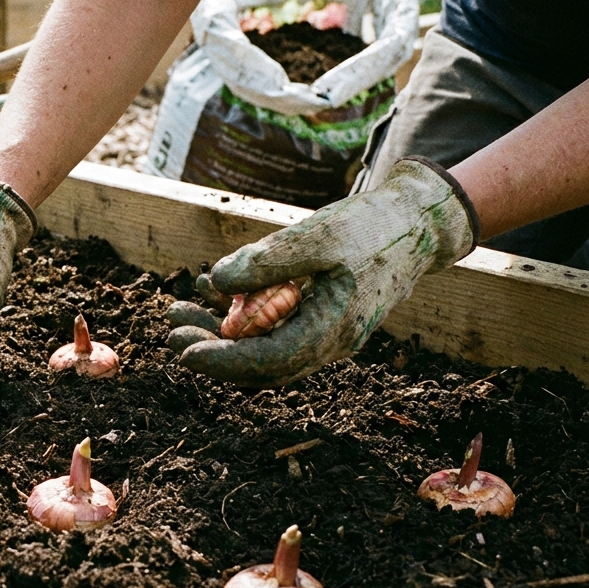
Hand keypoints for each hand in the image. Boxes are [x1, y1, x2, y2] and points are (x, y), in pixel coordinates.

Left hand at [166, 157, 478, 386]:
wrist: (417, 223)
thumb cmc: (372, 227)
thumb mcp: (319, 235)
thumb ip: (268, 260)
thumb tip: (216, 281)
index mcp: (333, 328)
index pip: (268, 361)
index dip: (222, 360)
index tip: (184, 350)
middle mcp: (329, 342)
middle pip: (260, 364)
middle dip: (212, 349)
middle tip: (171, 328)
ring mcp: (326, 334)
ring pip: (264, 349)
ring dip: (220, 334)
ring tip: (181, 309)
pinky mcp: (321, 319)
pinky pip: (275, 330)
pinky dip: (242, 318)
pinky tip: (213, 292)